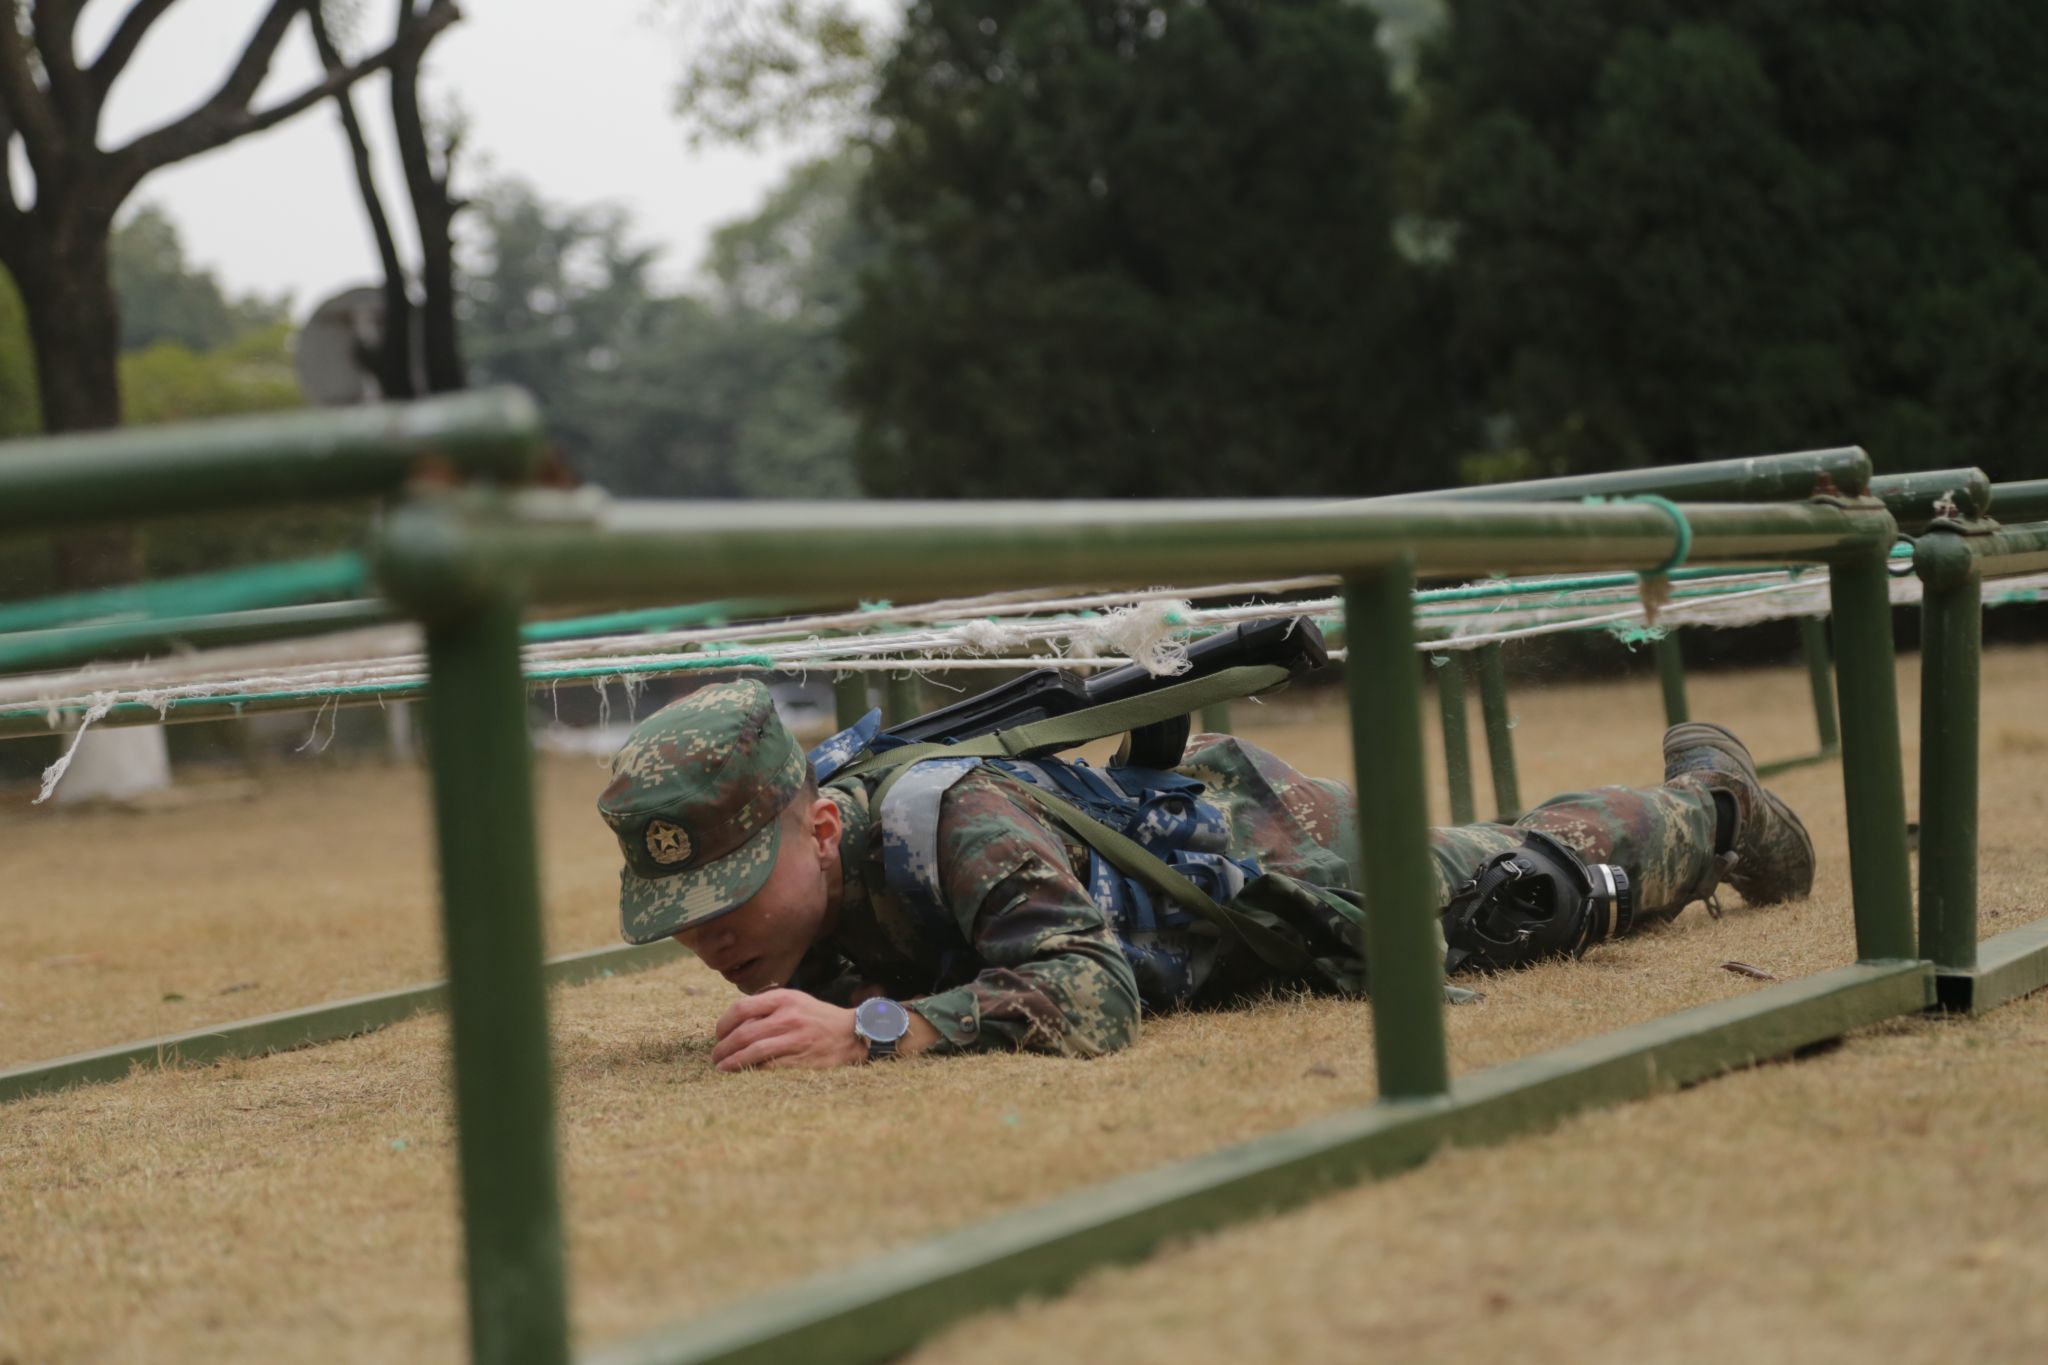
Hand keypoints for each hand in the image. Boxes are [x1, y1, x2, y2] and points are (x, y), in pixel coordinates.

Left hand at [710, 988, 864, 1071]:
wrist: (851, 1032)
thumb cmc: (816, 1016)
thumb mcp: (794, 1000)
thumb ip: (767, 1007)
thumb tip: (734, 1024)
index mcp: (784, 999)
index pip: (741, 1008)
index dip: (723, 1024)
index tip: (718, 1035)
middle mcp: (789, 1017)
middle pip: (744, 1034)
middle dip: (724, 1048)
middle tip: (716, 1056)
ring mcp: (796, 1039)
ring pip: (754, 1052)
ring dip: (732, 1062)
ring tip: (722, 1068)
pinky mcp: (802, 1059)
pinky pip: (769, 1067)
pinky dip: (752, 1071)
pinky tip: (743, 1074)